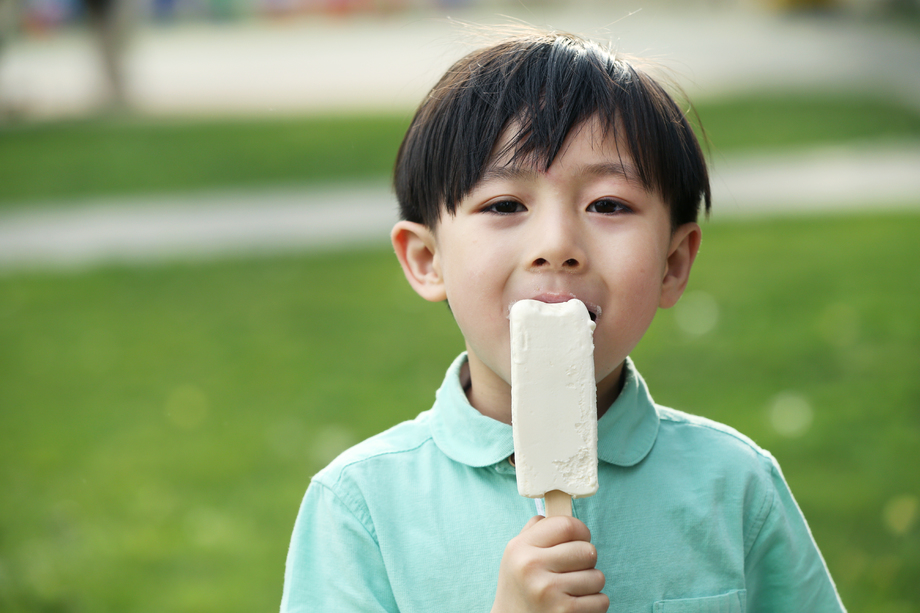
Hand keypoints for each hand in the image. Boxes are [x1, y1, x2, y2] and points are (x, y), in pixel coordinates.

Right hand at [491, 515, 607, 612]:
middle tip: (574, 568)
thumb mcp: (516, 555)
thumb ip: (535, 531)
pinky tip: (576, 604)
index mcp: (520, 548)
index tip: (580, 538)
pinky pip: (601, 600)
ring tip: (572, 589)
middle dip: (587, 559)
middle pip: (587, 550)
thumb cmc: (519, 586)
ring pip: (598, 576)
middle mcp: (532, 568)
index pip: (566, 525)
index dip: (580, 530)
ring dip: (591, 584)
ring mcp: (549, 592)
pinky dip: (594, 604)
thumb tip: (558, 507)